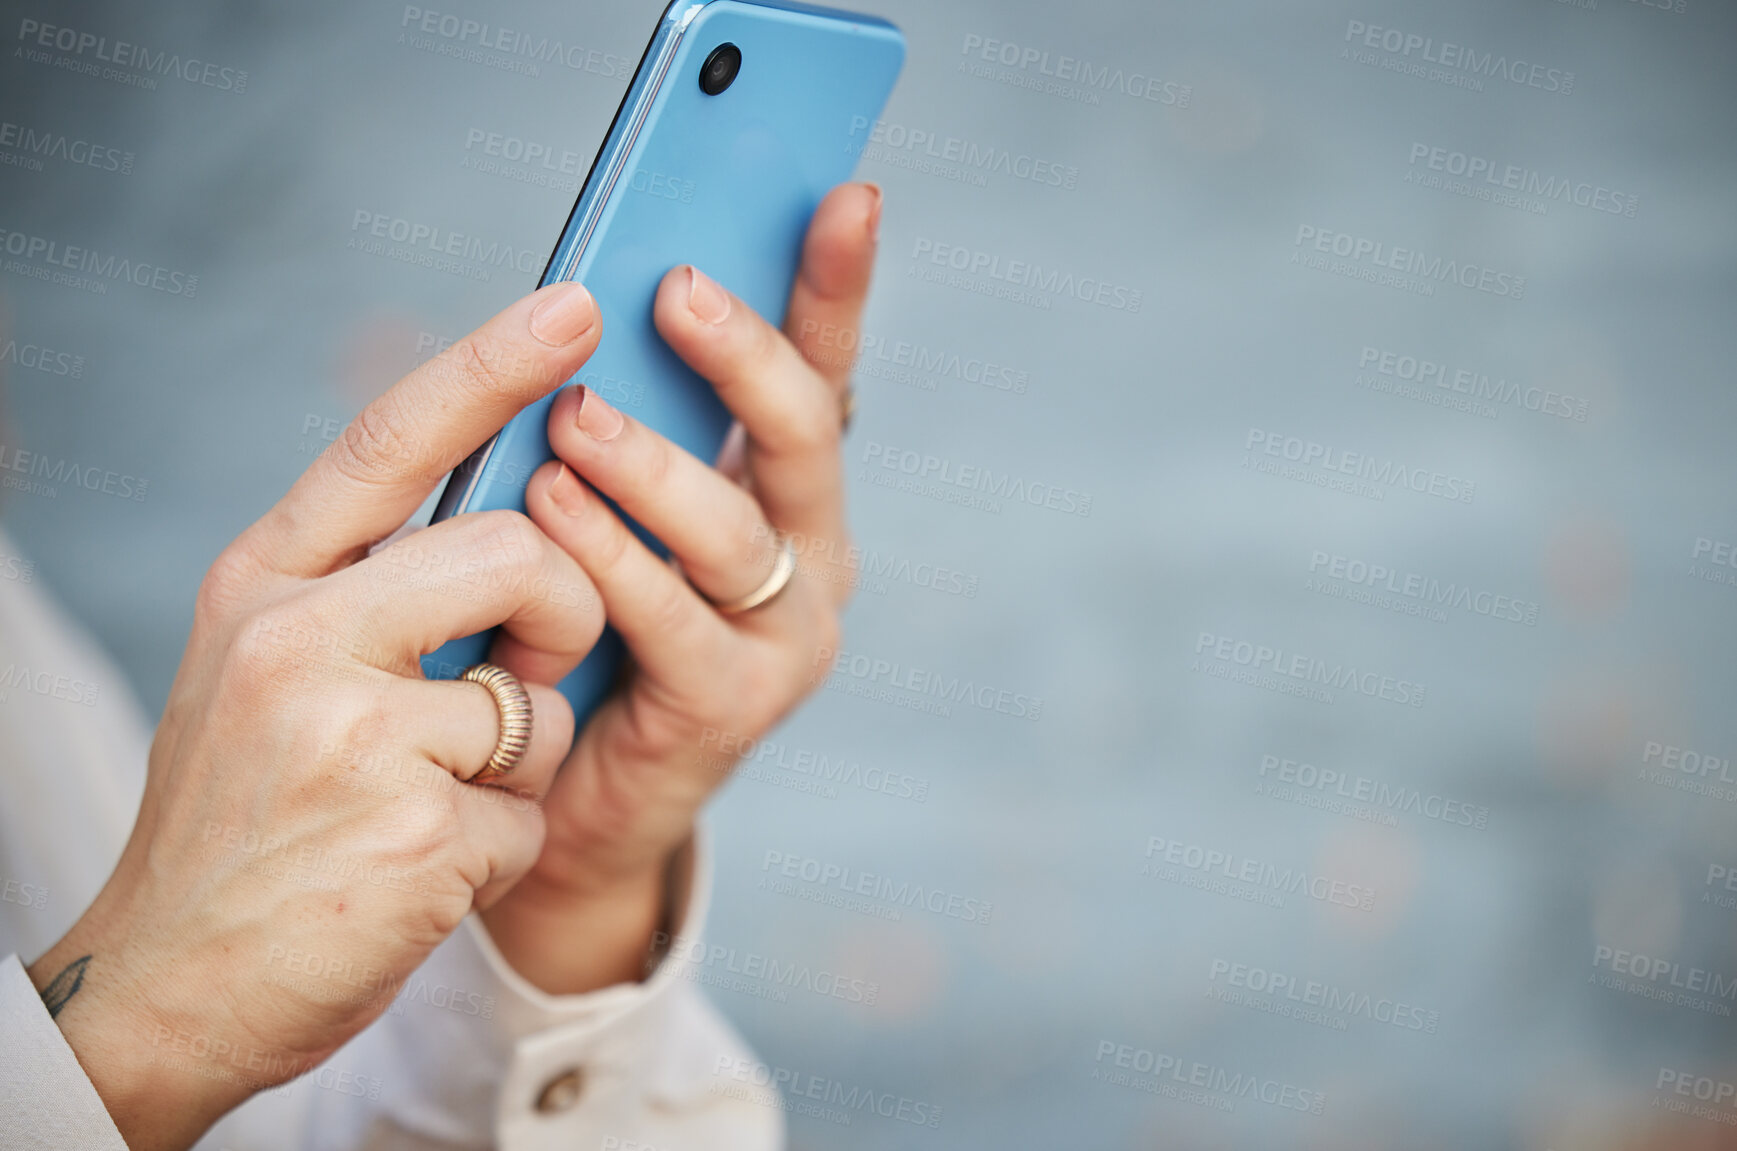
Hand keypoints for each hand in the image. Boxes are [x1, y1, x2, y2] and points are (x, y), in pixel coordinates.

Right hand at [27, 283, 610, 1150]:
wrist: (167, 984)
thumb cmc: (243, 819)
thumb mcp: (267, 673)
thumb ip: (368, 592)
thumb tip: (517, 526)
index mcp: (262, 585)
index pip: (389, 442)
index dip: (490, 365)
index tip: (576, 304)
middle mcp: (295, 639)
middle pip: (513, 551)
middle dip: (558, 611)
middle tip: (523, 671)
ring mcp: (351, 736)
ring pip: (538, 699)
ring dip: (517, 763)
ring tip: (429, 803)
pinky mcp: (414, 835)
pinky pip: (532, 813)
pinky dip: (500, 852)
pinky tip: (418, 878)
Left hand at [480, 183, 879, 991]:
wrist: (558, 801)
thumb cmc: (572, 628)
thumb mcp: (602, 510)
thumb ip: (618, 423)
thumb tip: (584, 300)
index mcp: (786, 493)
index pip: (823, 371)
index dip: (838, 284)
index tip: (848, 191)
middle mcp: (811, 556)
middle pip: (804, 433)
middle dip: (748, 353)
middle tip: (677, 289)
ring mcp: (785, 636)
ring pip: (737, 527)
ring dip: (653, 463)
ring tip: (575, 419)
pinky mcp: (735, 707)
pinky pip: (672, 617)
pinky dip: (609, 559)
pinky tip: (550, 512)